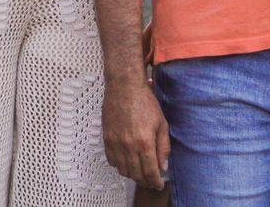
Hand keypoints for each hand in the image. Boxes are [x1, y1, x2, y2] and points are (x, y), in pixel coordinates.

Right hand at [103, 76, 169, 190]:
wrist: (124, 86)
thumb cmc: (145, 102)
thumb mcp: (161, 124)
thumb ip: (163, 147)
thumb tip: (163, 166)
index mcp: (145, 142)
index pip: (150, 172)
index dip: (155, 182)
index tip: (158, 185)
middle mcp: (128, 145)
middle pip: (136, 174)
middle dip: (145, 181)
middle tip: (151, 181)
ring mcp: (115, 142)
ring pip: (122, 169)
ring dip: (132, 175)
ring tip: (139, 173)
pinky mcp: (106, 137)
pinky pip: (111, 159)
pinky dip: (119, 165)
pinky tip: (126, 162)